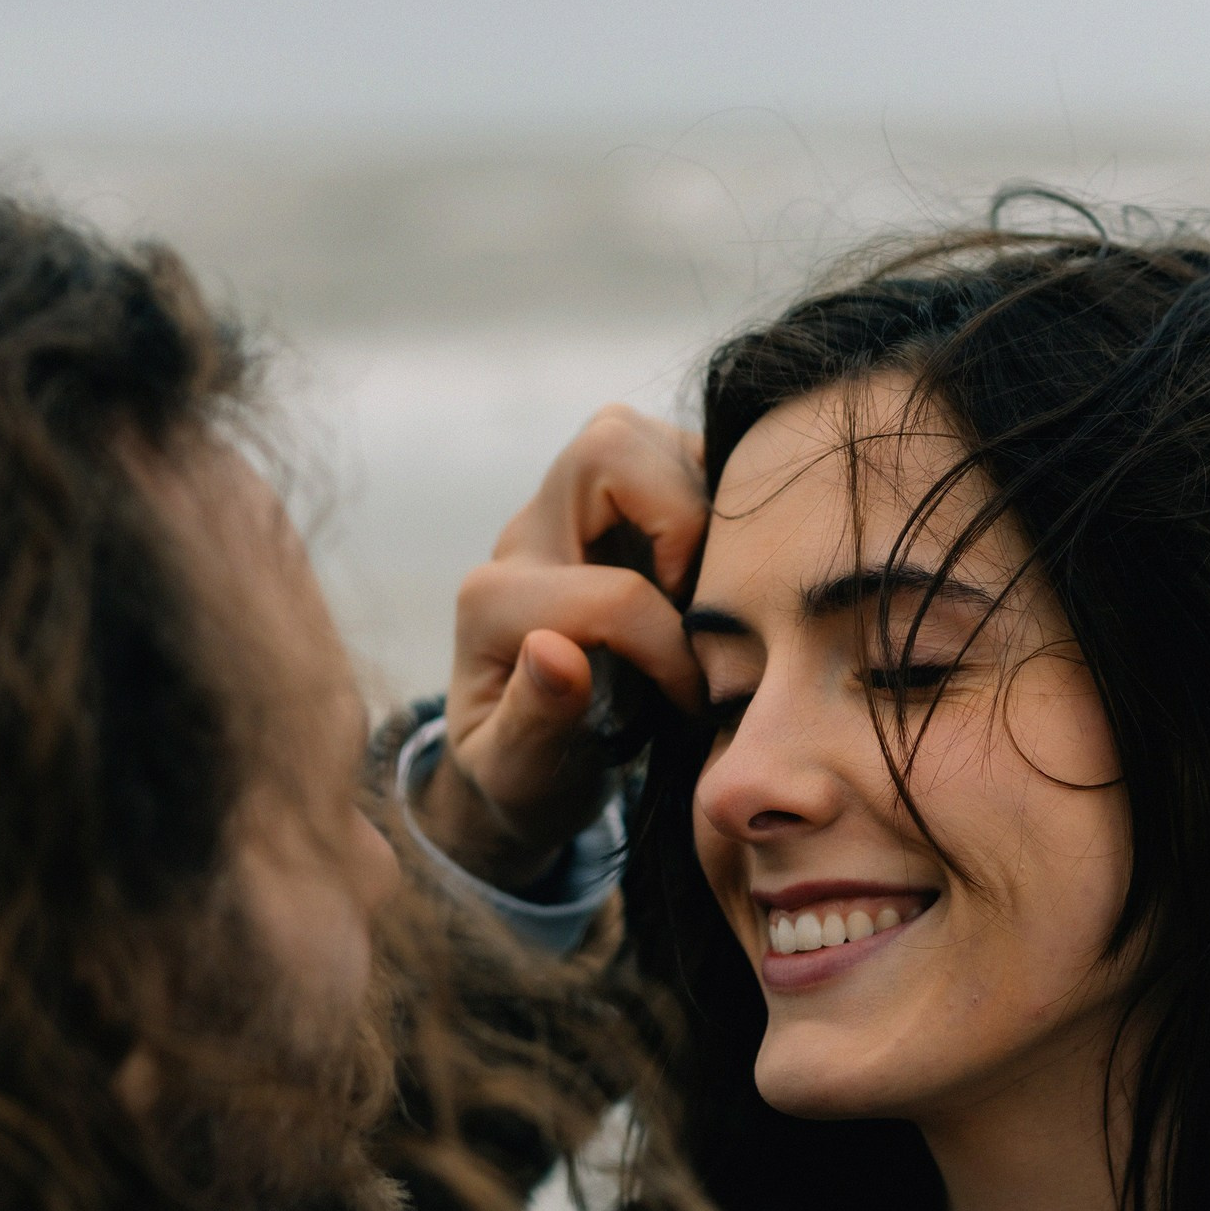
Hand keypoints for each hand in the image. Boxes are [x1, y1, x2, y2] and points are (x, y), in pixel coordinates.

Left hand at [418, 406, 705, 889]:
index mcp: (494, 604)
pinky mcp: (604, 504)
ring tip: (709, 583)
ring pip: (633, 433)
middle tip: (702, 601)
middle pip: (606, 448)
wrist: (521, 760)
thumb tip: (553, 650)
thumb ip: (533, 720)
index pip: (611, 594)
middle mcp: (524, 538)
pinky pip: (663, 452)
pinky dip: (707, 491)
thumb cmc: (523, 777)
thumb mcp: (518, 775)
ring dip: (697, 496)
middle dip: (682, 517)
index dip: (672, 653)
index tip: (690, 703)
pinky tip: (715, 565)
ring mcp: (563, 510)